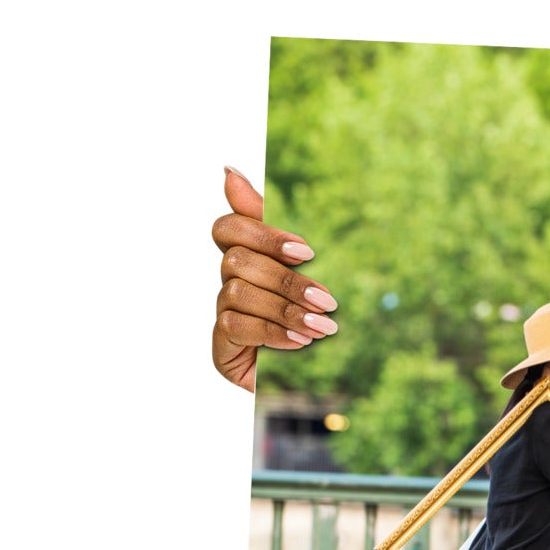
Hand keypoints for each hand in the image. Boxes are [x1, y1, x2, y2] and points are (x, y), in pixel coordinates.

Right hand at [210, 165, 338, 392]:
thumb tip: (228, 170)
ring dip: (286, 309)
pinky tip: (301, 343)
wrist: (311, 380)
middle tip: (329, 300)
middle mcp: (229, 283)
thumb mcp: (308, 275)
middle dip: (287, 280)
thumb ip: (280, 232)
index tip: (306, 252)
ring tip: (323, 328)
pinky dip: (273, 332)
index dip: (263, 233)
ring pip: (238, 292)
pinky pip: (236, 326)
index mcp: (249, 259)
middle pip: (237, 260)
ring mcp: (222, 314)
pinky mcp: (221, 346)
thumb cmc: (312, 321)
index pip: (228, 227)